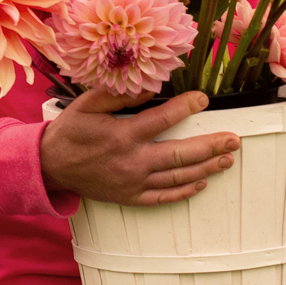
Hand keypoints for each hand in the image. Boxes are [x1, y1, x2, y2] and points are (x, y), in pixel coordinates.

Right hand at [39, 86, 239, 206]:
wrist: (50, 166)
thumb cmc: (70, 131)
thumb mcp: (88, 105)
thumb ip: (119, 94)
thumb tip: (151, 86)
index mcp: (122, 135)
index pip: (163, 119)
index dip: (186, 108)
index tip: (203, 99)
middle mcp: (132, 161)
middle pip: (180, 154)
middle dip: (211, 146)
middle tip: (234, 140)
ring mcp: (132, 183)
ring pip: (177, 177)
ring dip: (205, 168)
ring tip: (226, 160)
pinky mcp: (130, 197)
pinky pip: (163, 198)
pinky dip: (184, 191)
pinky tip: (200, 182)